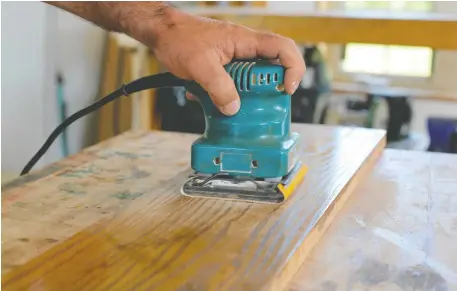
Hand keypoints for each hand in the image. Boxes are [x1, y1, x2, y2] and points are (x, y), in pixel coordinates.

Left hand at [136, 8, 305, 115]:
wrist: (162, 32)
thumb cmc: (179, 38)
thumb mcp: (199, 66)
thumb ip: (218, 88)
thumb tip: (233, 108)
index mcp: (245, 41)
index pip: (283, 48)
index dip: (293, 68)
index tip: (287, 89)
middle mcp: (244, 48)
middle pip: (271, 67)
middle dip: (268, 89)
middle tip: (261, 105)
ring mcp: (234, 57)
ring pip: (251, 78)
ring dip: (244, 95)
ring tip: (232, 106)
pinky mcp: (223, 66)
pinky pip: (233, 82)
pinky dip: (226, 94)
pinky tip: (211, 101)